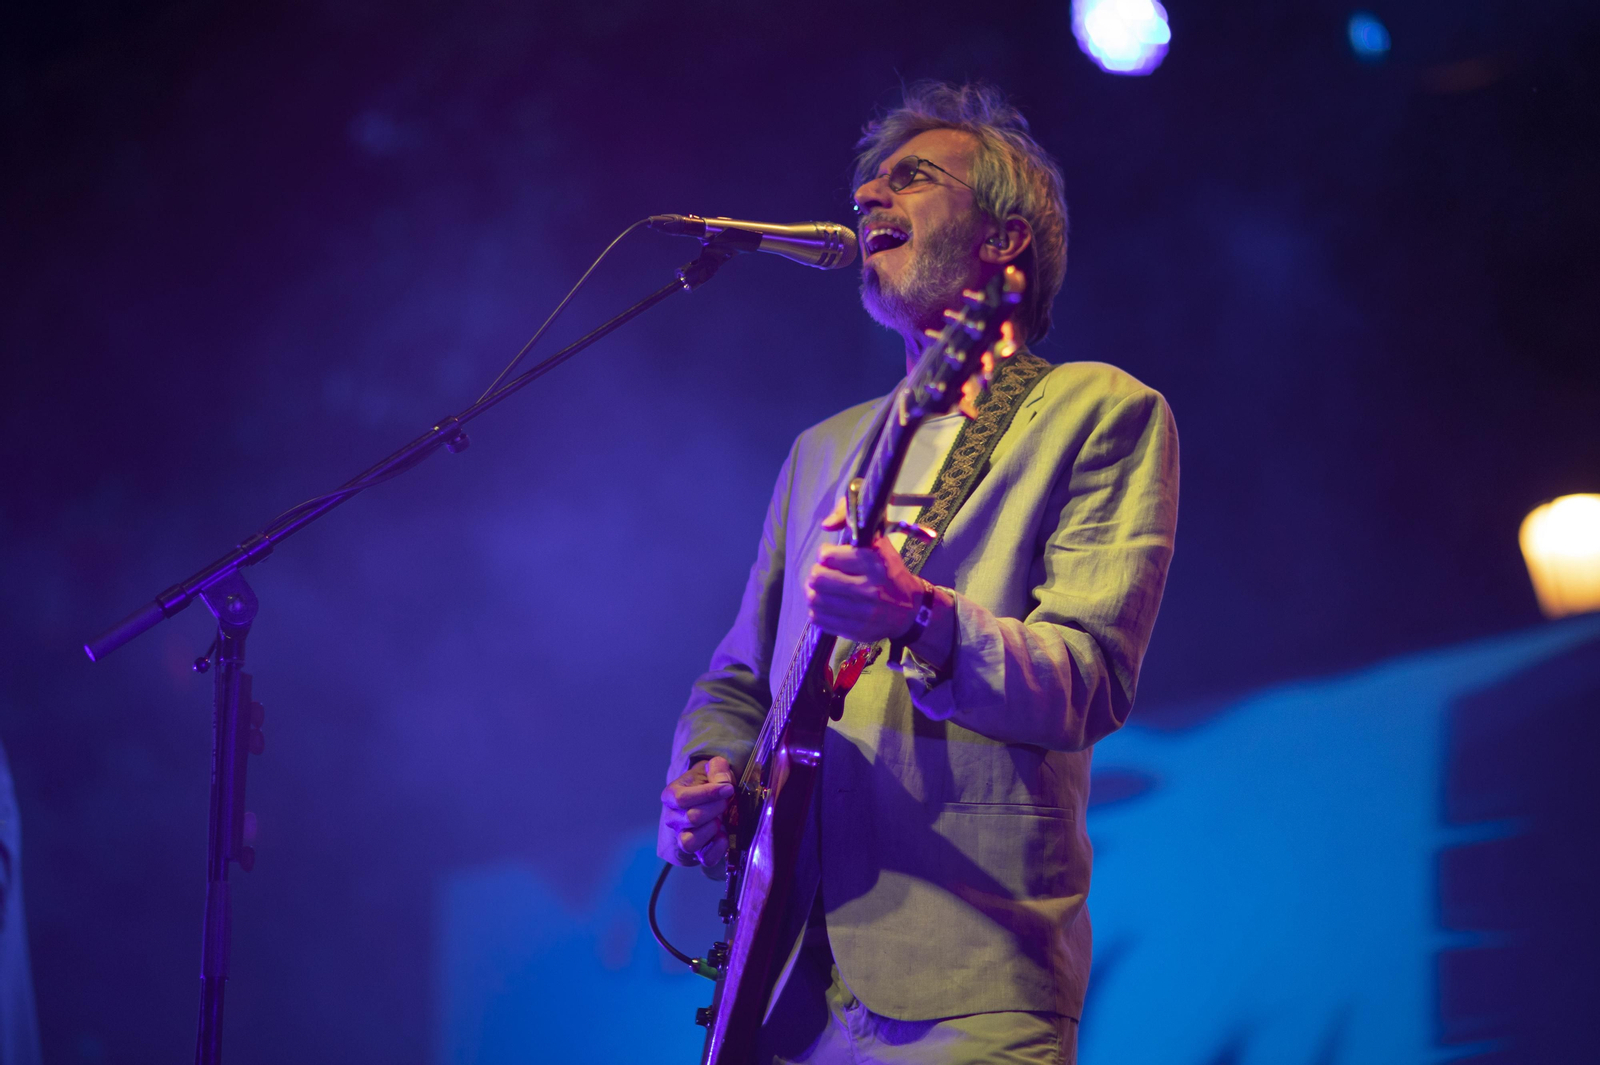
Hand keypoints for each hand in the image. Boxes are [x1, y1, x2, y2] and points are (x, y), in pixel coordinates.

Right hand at [660, 756, 734, 865]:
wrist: (712, 796)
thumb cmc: (709, 781)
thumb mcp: (712, 768)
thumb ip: (717, 768)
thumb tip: (722, 782)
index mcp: (671, 795)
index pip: (682, 798)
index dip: (707, 794)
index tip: (728, 788)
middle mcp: (673, 819)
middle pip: (691, 818)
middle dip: (715, 808)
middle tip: (727, 801)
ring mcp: (682, 836)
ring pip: (690, 842)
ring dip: (711, 830)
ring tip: (721, 819)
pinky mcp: (698, 851)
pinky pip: (705, 858)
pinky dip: (717, 849)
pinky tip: (725, 836)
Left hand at [805, 498, 924, 643]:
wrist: (910, 609)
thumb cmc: (890, 571)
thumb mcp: (880, 543)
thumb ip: (854, 522)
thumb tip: (826, 524)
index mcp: (875, 563)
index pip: (827, 557)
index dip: (825, 555)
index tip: (830, 557)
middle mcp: (870, 589)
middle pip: (817, 579)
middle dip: (816, 574)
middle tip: (822, 574)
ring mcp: (863, 613)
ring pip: (815, 600)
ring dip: (813, 592)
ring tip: (822, 590)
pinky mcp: (856, 631)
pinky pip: (819, 619)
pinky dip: (817, 611)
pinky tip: (827, 605)